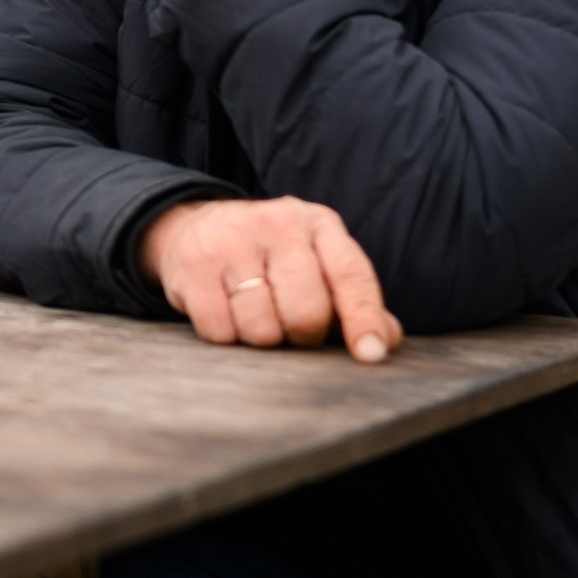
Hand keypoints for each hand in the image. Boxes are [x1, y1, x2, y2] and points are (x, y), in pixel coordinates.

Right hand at [138, 197, 402, 362]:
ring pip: (261, 328)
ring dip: (260, 337)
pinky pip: (219, 331)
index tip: (370, 354)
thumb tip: (385, 340)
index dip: (363, 318)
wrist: (194, 228)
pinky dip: (225, 335)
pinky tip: (224, 311)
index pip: (350, 275)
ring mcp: (230, 243)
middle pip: (306, 311)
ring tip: (254, 313)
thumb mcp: (317, 262)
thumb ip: (354, 300)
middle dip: (302, 334)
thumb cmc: (272, 258)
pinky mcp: (192, 268)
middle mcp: (276, 225)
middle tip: (291, 325)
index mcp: (318, 224)